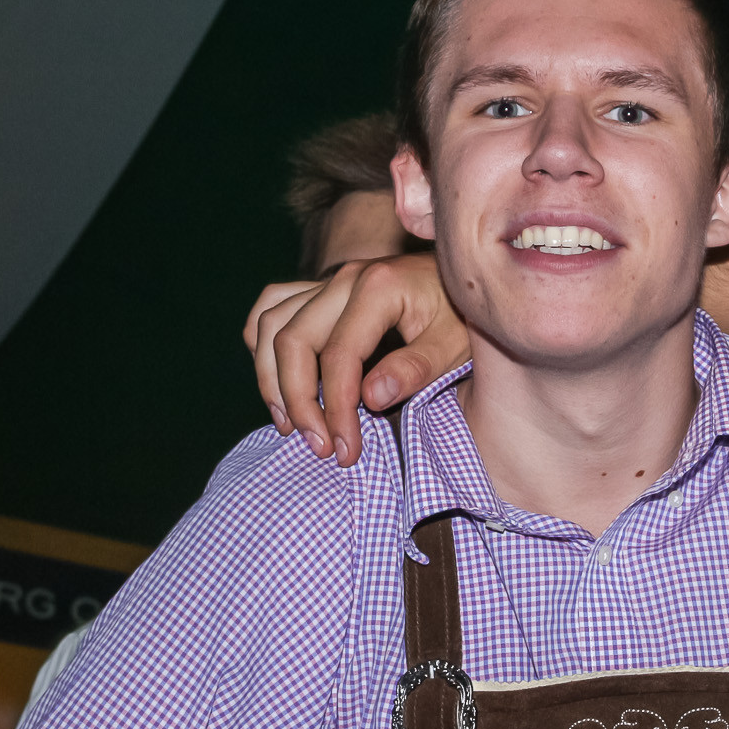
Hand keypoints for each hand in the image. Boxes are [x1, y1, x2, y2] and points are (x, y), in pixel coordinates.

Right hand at [241, 254, 469, 465]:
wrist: (466, 281)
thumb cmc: (463, 314)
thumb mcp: (455, 344)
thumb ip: (415, 368)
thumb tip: (370, 398)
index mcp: (378, 287)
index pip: (338, 356)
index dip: (335, 408)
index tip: (345, 450)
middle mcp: (345, 278)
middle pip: (292, 340)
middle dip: (298, 401)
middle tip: (318, 446)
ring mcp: (329, 280)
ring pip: (270, 323)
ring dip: (271, 378)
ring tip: (289, 425)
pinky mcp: (322, 289)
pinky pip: (273, 306)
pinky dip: (262, 342)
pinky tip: (276, 380)